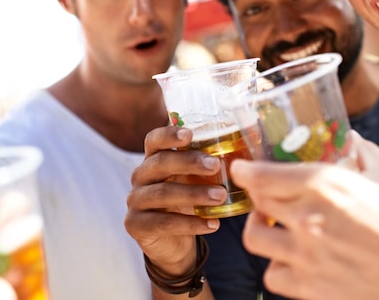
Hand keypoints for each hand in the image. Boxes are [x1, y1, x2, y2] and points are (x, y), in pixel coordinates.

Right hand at [124, 126, 224, 275]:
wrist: (172, 243)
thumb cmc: (187, 202)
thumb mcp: (195, 181)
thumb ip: (208, 166)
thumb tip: (243, 156)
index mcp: (154, 159)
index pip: (154, 140)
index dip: (169, 134)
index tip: (190, 134)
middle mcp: (141, 176)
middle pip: (160, 162)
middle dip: (189, 162)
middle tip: (215, 165)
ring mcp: (135, 200)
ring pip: (163, 193)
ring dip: (194, 194)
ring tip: (221, 196)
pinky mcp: (136, 225)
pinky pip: (164, 223)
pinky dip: (191, 223)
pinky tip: (213, 224)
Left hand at [230, 131, 378, 299]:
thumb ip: (364, 154)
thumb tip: (352, 140)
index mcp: (327, 185)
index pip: (263, 175)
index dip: (245, 169)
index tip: (241, 167)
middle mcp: (310, 220)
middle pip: (258, 202)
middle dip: (257, 193)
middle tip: (266, 192)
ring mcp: (309, 257)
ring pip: (256, 238)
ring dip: (261, 227)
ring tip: (275, 224)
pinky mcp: (315, 289)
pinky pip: (274, 276)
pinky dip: (277, 265)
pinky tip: (293, 257)